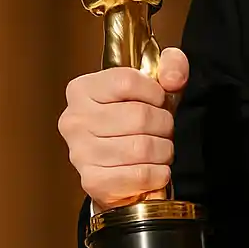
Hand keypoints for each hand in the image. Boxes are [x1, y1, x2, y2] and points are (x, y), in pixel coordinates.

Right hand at [58, 47, 188, 211]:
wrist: (118, 167)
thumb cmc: (135, 120)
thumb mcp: (155, 84)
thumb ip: (171, 66)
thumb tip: (173, 78)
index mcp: (82, 89)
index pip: (126, 81)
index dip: (154, 92)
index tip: (158, 101)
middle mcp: (75, 120)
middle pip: (139, 116)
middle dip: (164, 125)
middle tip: (163, 130)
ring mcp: (80, 153)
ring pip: (142, 147)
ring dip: (163, 150)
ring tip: (159, 150)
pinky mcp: (93, 181)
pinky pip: (140, 175)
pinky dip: (158, 173)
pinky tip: (155, 169)